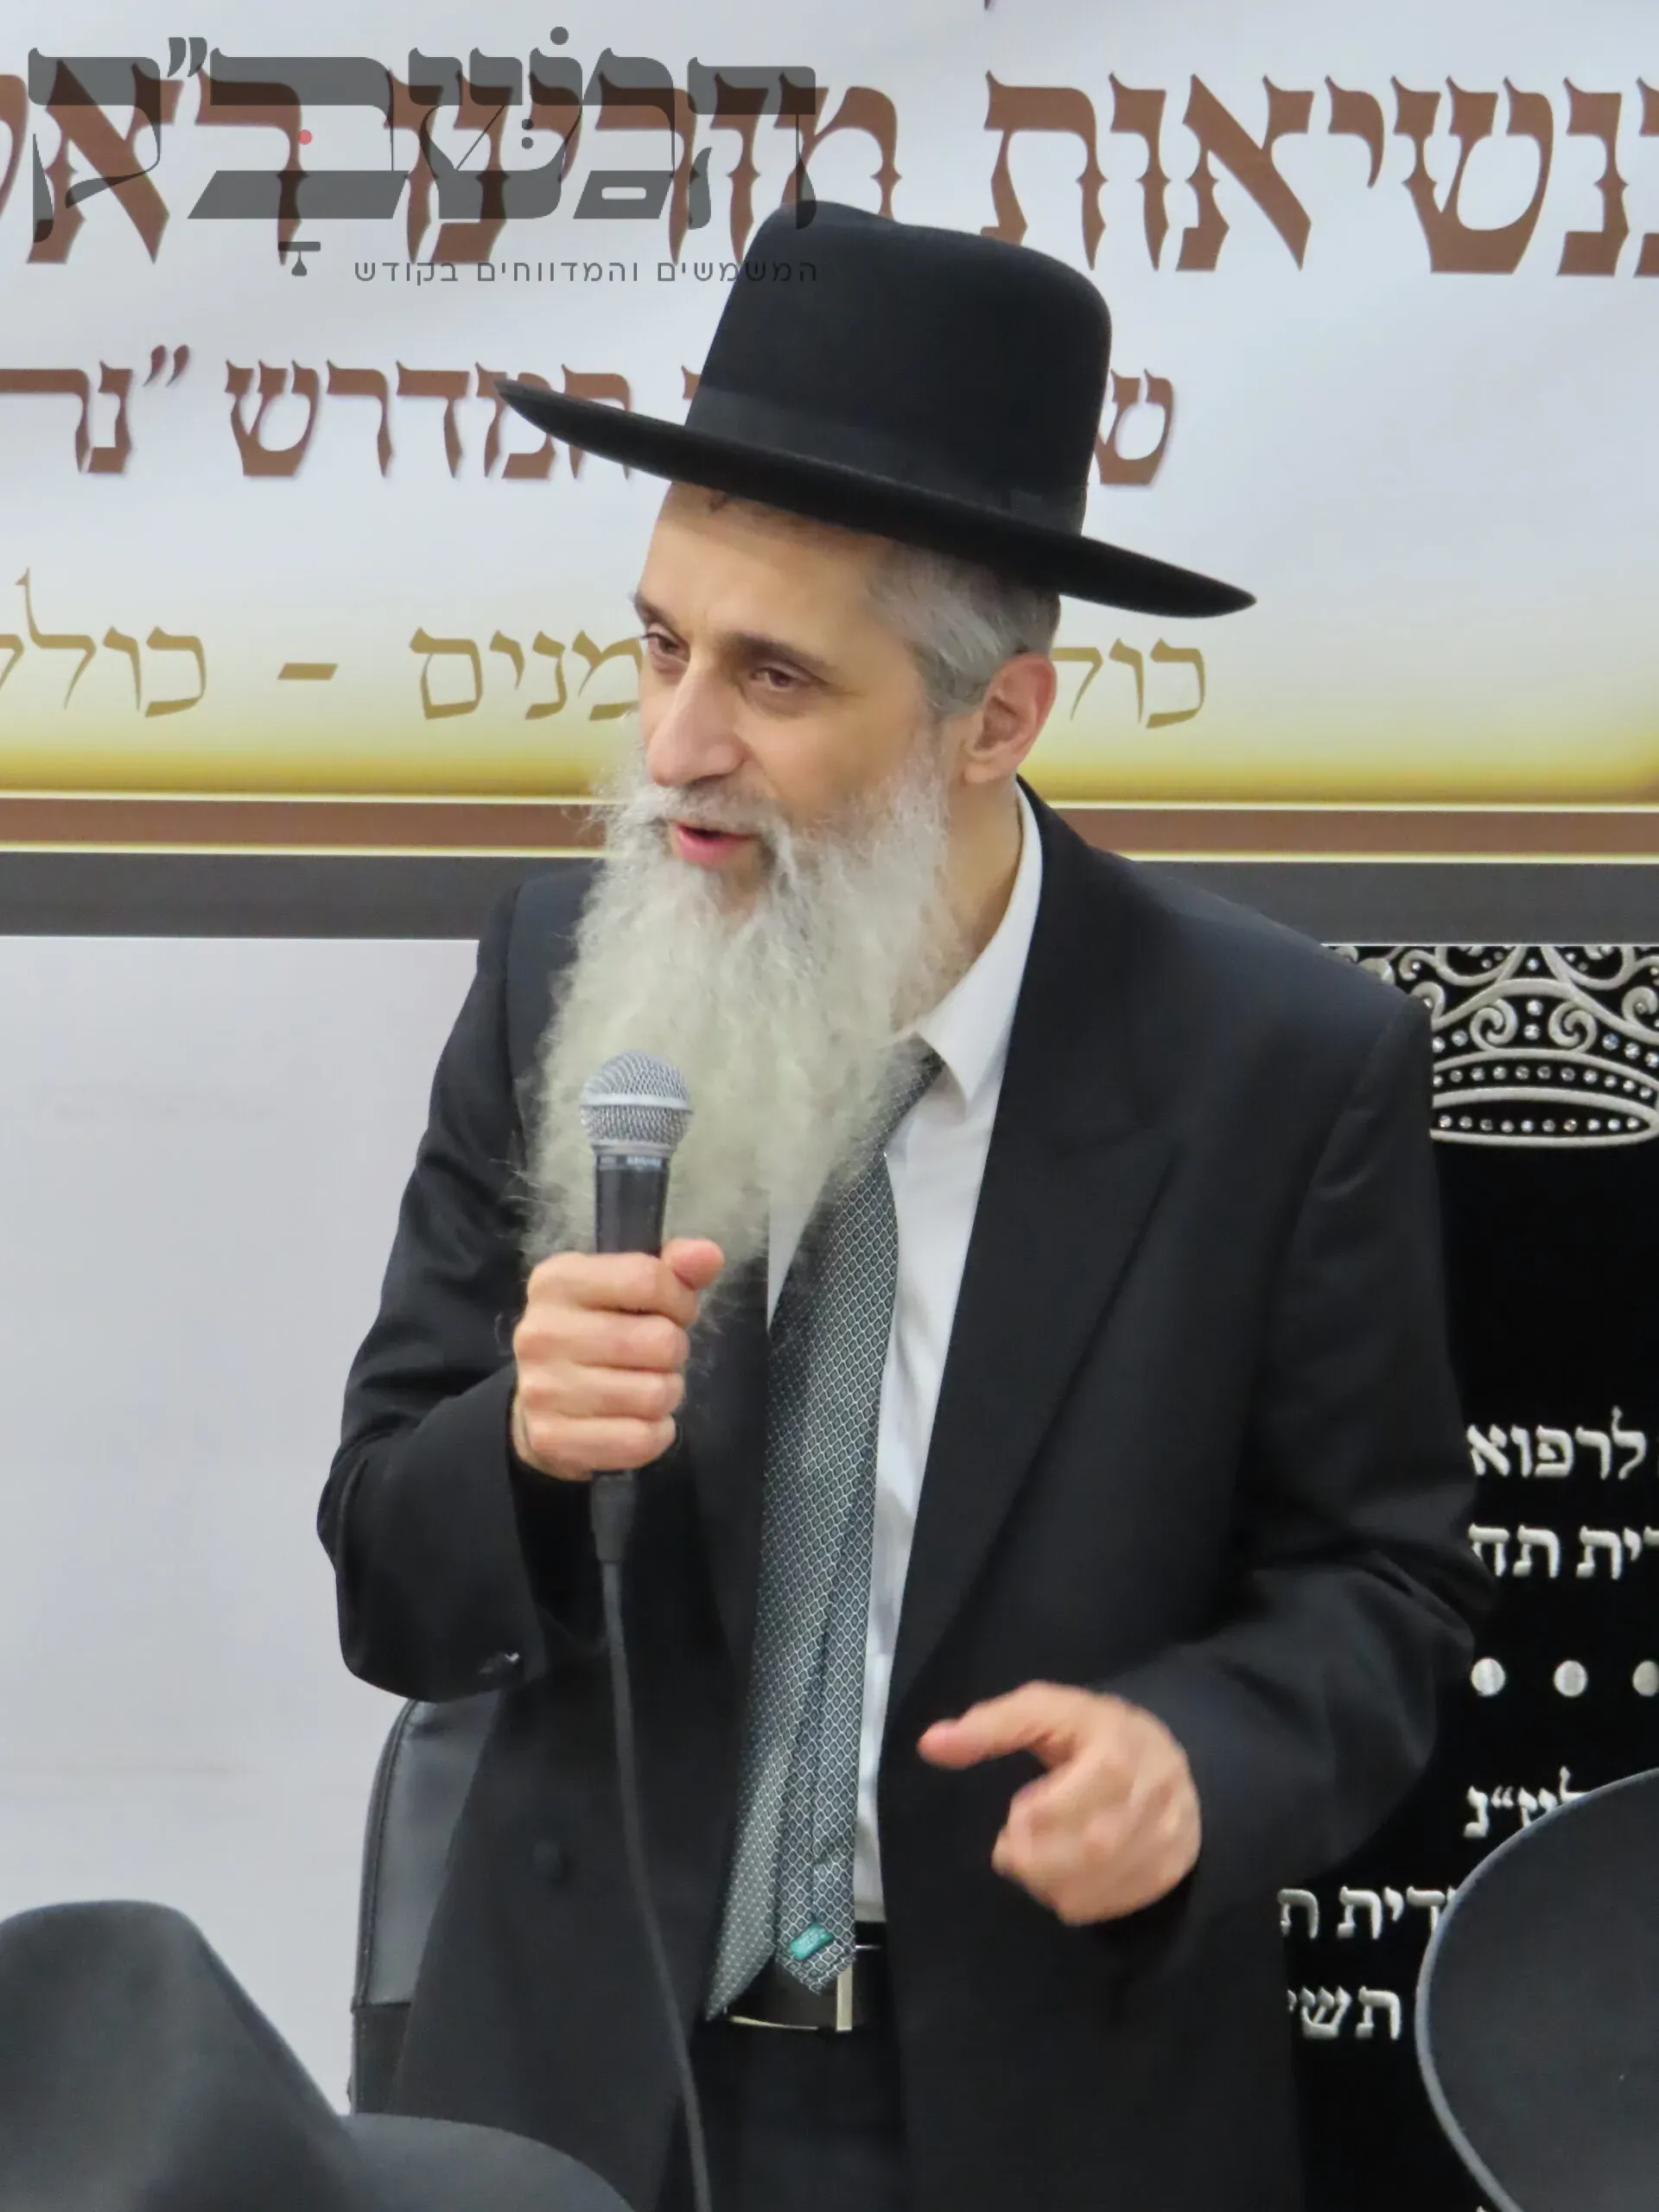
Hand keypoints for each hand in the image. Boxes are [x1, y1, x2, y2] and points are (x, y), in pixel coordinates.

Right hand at [509, 1237, 722, 1481]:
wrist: (541, 1402)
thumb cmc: (598, 1332)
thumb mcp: (628, 1288)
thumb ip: (672, 1267)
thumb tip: (708, 1254)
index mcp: (557, 1280)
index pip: (646, 1278)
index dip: (678, 1299)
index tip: (674, 1312)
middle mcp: (542, 1331)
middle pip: (658, 1341)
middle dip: (673, 1351)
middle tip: (655, 1357)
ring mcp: (542, 1388)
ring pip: (654, 1394)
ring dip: (665, 1393)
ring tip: (644, 1387)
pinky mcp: (553, 1438)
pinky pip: (640, 1440)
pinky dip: (655, 1434)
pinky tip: (638, 1421)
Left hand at [918, 1682, 1199, 1924]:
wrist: (1164, 1754)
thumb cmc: (1091, 1732)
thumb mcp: (1044, 1710)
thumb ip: (989, 1725)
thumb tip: (929, 1745)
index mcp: (1117, 1745)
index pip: (1074, 1796)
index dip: (1037, 1816)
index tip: (1016, 1814)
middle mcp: (1153, 1790)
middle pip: (1092, 1846)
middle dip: (1037, 1858)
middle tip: (1013, 1849)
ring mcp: (1169, 1833)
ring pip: (1102, 1881)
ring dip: (1052, 1884)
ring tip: (1036, 1862)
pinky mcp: (1172, 1867)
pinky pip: (1117, 1903)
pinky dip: (1079, 1900)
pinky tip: (1066, 1877)